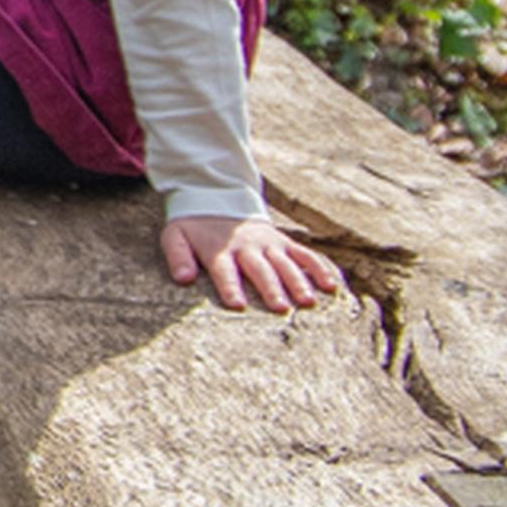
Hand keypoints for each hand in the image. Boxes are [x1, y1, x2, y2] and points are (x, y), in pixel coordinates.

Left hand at [161, 210, 343, 313]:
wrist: (217, 198)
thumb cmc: (194, 227)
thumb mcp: (175, 237)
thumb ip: (177, 256)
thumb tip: (183, 278)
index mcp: (219, 249)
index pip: (224, 270)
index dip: (230, 286)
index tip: (237, 304)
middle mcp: (247, 247)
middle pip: (260, 269)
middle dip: (270, 288)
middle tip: (280, 308)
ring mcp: (268, 243)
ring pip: (286, 263)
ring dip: (298, 281)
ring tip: (308, 301)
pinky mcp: (284, 242)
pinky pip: (304, 254)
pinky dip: (319, 267)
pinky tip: (331, 284)